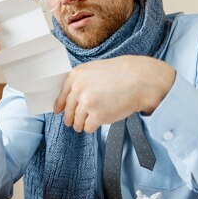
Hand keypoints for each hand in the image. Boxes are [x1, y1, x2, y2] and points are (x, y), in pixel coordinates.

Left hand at [53, 56, 175, 132]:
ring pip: (77, 121)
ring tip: (85, 125)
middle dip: (70, 119)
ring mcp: (87, 103)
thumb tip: (72, 98)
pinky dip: (92, 128)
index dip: (60, 105)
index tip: (59, 111)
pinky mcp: (97, 116)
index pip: (62, 95)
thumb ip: (82, 82)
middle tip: (73, 123)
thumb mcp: (95, 70)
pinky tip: (97, 124)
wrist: (139, 80)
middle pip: (69, 111)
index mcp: (76, 76)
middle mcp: (78, 89)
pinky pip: (88, 127)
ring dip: (80, 125)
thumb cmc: (121, 74)